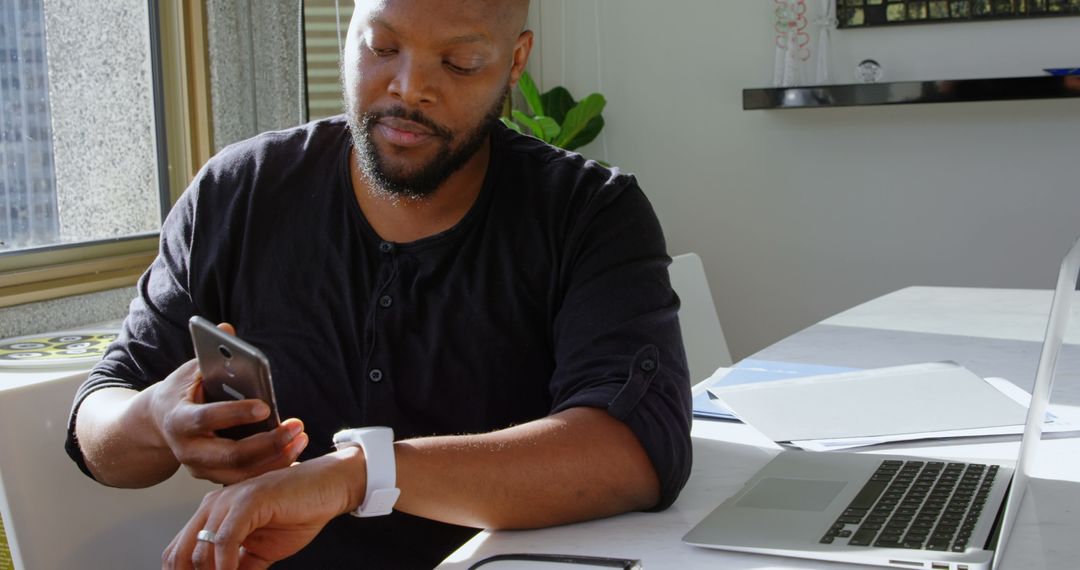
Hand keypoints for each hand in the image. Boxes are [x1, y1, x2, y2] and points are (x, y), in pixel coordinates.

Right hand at [149, 323, 308, 484]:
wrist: (156, 425)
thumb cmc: (180, 392)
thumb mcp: (189, 371)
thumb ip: (209, 355)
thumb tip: (227, 328)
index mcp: (179, 420)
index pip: (207, 419)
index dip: (235, 414)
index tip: (265, 406)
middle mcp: (188, 450)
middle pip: (230, 455)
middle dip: (267, 443)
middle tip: (296, 427)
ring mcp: (200, 468)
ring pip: (241, 473)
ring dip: (275, 458)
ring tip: (300, 438)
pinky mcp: (214, 477)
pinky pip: (245, 479)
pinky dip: (271, 469)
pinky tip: (294, 453)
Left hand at [162, 447, 365, 569]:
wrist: (329, 487)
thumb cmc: (298, 513)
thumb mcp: (260, 551)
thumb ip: (238, 566)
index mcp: (212, 514)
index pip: (178, 553)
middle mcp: (213, 505)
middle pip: (179, 554)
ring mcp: (229, 500)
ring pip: (199, 550)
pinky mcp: (249, 500)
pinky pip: (224, 540)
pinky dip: (226, 565)